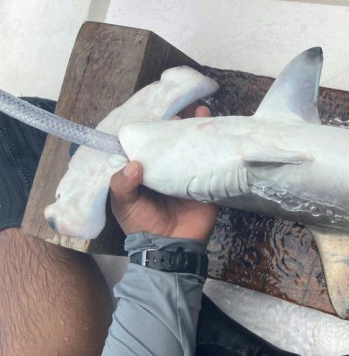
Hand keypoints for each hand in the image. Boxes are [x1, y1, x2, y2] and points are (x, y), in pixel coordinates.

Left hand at [110, 105, 218, 241]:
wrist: (171, 249)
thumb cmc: (142, 225)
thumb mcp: (124, 205)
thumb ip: (122, 185)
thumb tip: (134, 164)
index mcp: (146, 169)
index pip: (150, 142)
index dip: (155, 126)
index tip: (160, 110)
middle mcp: (167, 167)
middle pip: (173, 139)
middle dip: (179, 121)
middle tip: (185, 106)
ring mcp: (188, 173)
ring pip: (193, 146)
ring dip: (198, 127)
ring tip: (201, 110)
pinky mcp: (206, 182)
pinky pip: (211, 162)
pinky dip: (215, 148)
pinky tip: (218, 132)